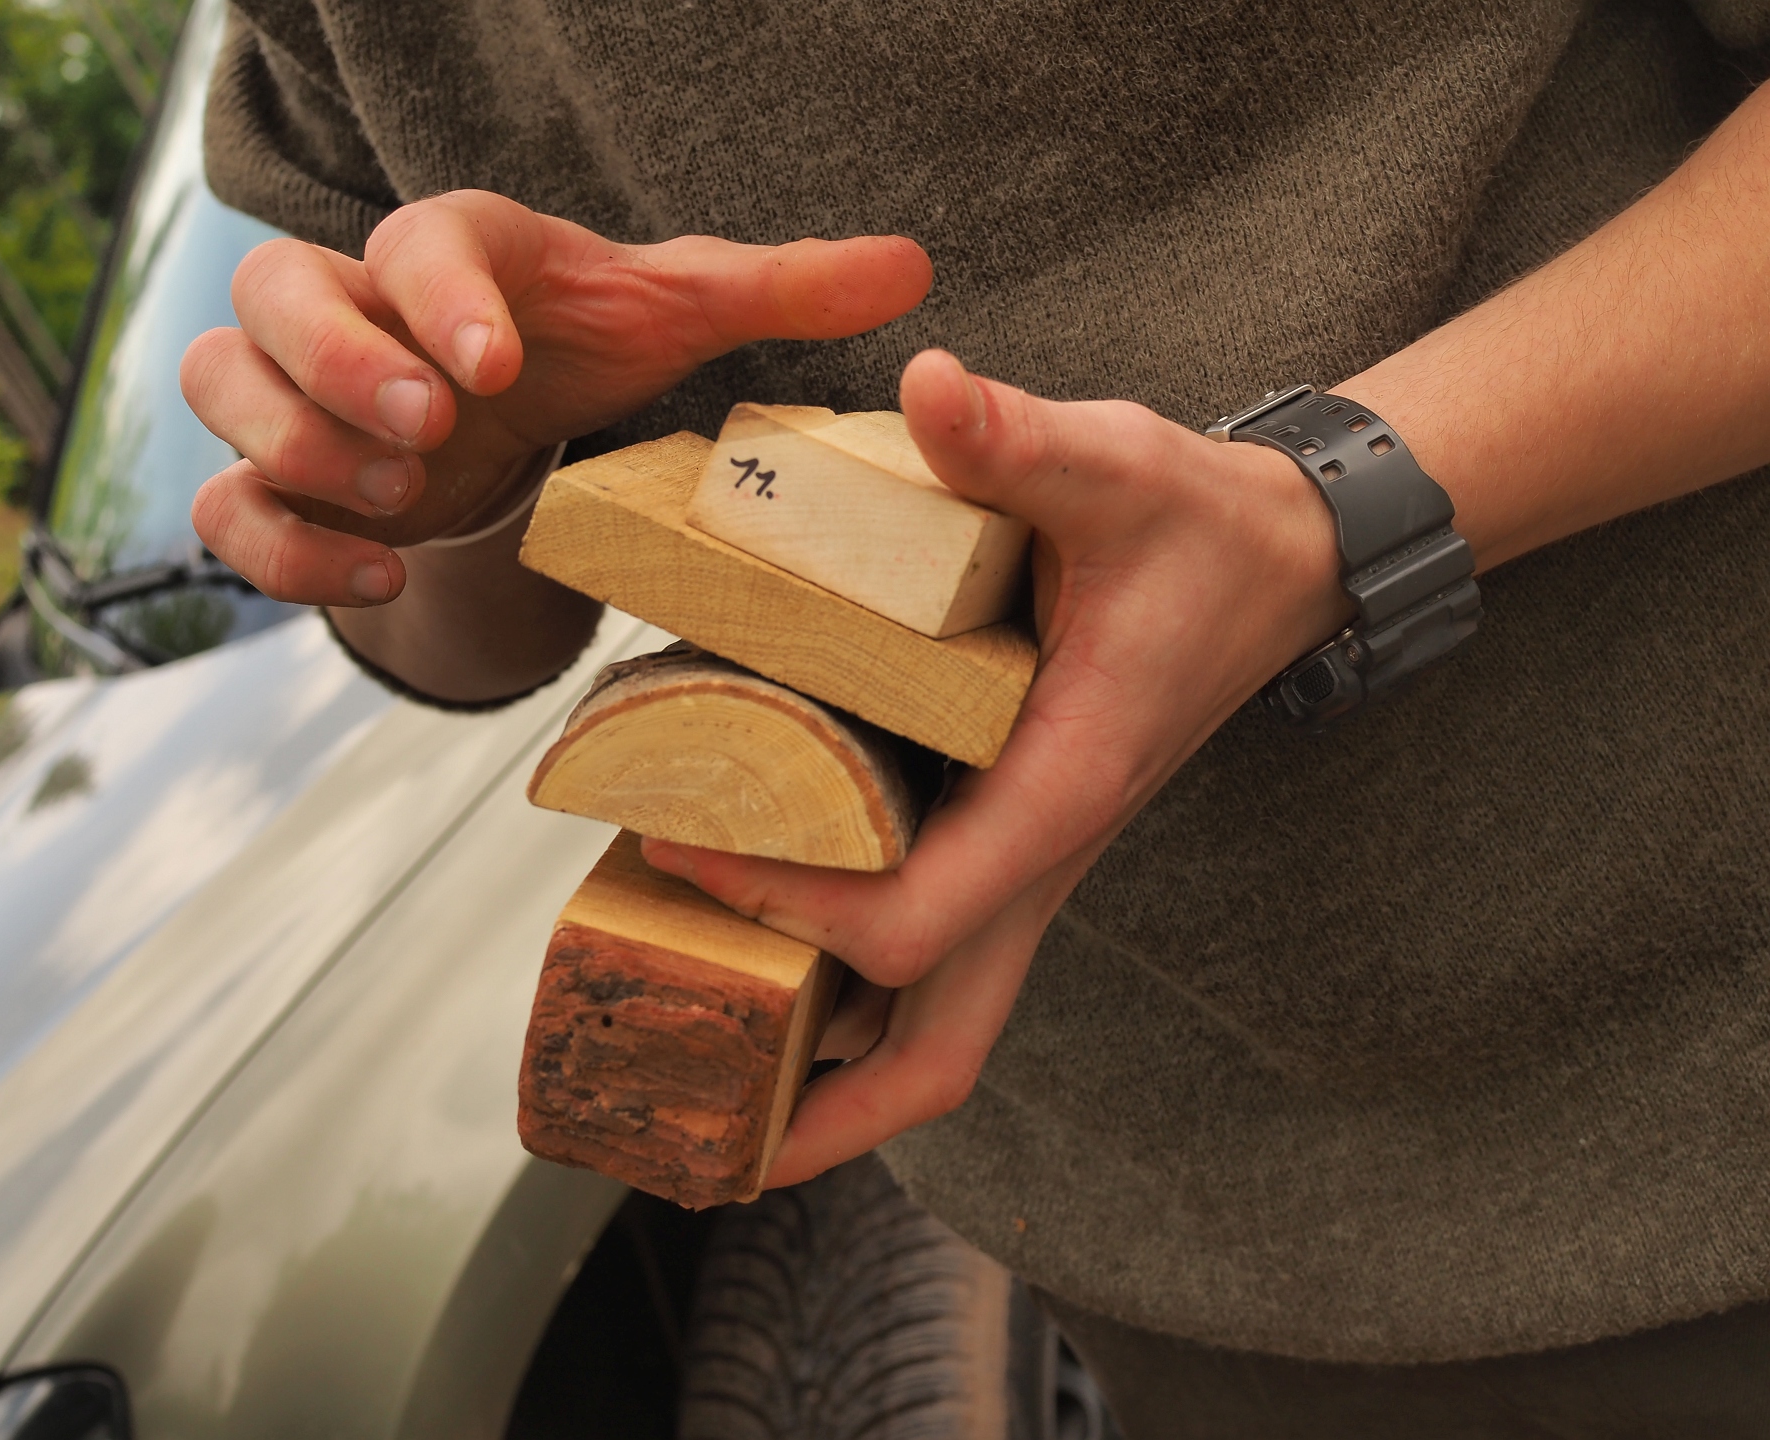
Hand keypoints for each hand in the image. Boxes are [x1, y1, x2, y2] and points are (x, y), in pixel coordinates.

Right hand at [182, 191, 932, 604]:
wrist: (505, 405)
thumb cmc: (584, 343)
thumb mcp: (681, 317)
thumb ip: (782, 290)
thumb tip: (915, 265)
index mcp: (455, 248)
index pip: (418, 239)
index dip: (438, 293)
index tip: (488, 362)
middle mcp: (355, 302)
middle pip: (275, 290)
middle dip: (338, 359)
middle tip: (430, 425)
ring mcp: (300, 391)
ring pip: (224, 384)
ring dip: (297, 441)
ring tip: (402, 496)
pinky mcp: (279, 479)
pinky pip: (226, 502)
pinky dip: (281, 548)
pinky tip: (384, 574)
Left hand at [641, 348, 1346, 1187]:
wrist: (1282, 558)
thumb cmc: (1197, 524)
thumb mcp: (1117, 466)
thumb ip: (1021, 439)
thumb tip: (931, 384)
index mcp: (1058, 793)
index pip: (913, 922)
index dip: (788, 908)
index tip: (682, 849)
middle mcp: (1041, 858)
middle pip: (937, 1052)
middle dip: (820, 1116)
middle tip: (694, 1131)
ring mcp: (1029, 864)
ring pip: (936, 1023)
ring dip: (827, 1071)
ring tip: (698, 1058)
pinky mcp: (1014, 842)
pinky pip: (932, 957)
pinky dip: (851, 990)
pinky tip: (766, 953)